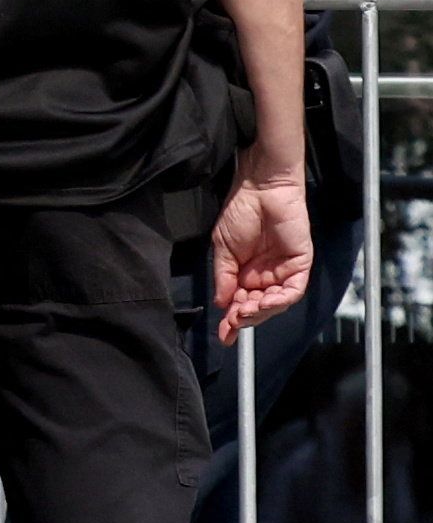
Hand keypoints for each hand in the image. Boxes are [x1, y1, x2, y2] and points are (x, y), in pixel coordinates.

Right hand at [215, 169, 313, 341]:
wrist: (260, 188)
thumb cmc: (240, 211)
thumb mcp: (222, 248)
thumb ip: (223, 277)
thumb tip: (222, 303)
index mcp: (245, 272)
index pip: (240, 302)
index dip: (233, 320)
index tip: (224, 334)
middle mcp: (265, 275)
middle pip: (259, 307)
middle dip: (246, 317)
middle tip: (234, 321)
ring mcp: (283, 271)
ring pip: (276, 303)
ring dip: (262, 311)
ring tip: (246, 311)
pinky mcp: (300, 264)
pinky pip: (293, 290)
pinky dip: (280, 300)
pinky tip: (265, 301)